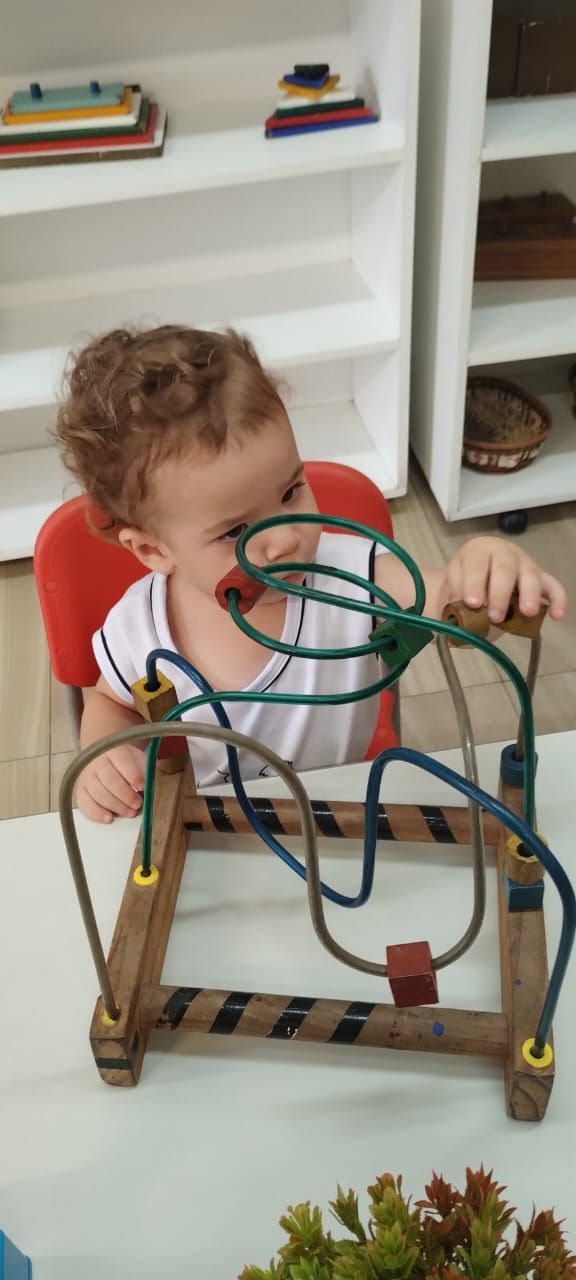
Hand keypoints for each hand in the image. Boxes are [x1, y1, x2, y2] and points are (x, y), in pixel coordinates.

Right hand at [76, 745, 146, 823]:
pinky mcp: (80, 791)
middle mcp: (97, 763)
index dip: (133, 775)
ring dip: (115, 806)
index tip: (142, 786)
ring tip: (130, 812)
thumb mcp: (138, 761)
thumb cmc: (127, 765)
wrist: (105, 760)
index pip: (122, 760)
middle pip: (109, 779)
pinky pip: (85, 804)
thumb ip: (144, 772)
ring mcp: (87, 777)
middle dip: (125, 795)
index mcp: (115, 751)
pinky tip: (109, 818)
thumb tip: (149, 790)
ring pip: (98, 793)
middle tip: (137, 804)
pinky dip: (97, 813)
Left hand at [443, 536, 566, 625]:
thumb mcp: (454, 586)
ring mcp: (525, 564)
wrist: (478, 580)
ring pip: (530, 574)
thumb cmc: (465, 583)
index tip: (472, 603)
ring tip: (527, 612)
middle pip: (505, 568)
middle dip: (500, 593)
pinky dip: (558, 600)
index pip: (476, 564)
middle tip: (495, 616)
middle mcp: (504, 553)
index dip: (474, 583)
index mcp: (478, 551)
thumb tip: (462, 616)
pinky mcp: (541, 578)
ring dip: (529, 594)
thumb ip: (456, 598)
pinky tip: (557, 616)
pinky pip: (553, 587)